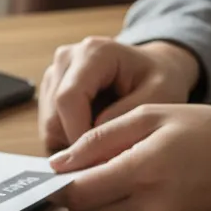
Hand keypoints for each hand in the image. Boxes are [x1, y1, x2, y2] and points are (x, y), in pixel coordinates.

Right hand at [39, 37, 201, 150]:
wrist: (154, 69)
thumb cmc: (161, 80)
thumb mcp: (159, 96)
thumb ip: (126, 115)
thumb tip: (91, 138)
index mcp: (93, 52)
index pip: (68, 98)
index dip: (78, 133)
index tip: (99, 158)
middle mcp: (66, 59)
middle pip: (54, 116)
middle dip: (77, 144)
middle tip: (107, 155)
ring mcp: (54, 74)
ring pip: (49, 126)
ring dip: (72, 143)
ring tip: (105, 142)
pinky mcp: (49, 91)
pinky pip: (50, 128)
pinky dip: (69, 140)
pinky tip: (94, 135)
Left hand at [49, 104, 210, 210]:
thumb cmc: (208, 130)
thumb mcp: (151, 116)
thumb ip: (98, 139)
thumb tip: (58, 163)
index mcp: (143, 172)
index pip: (78, 193)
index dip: (58, 185)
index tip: (53, 174)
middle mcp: (151, 207)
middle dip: (76, 193)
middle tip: (86, 169)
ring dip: (99, 201)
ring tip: (119, 173)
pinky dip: (122, 209)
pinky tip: (140, 187)